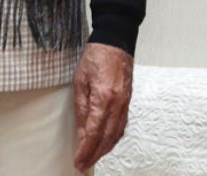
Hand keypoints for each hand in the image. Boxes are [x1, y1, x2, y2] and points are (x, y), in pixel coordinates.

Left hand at [73, 42, 132, 170]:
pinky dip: (113, 138)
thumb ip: (81, 108)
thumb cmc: (95, 57)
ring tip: (93, 157)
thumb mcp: (80, 81)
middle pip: (107, 138)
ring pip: (116, 134)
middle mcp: (118, 104)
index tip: (78, 161)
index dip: (86, 149)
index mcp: (104, 98)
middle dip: (95, 154)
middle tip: (83, 165)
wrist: (115, 42)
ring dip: (105, 149)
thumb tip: (82, 131)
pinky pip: (122, 125)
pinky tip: (106, 142)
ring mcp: (125, 103)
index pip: (94, 132)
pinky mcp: (128, 101)